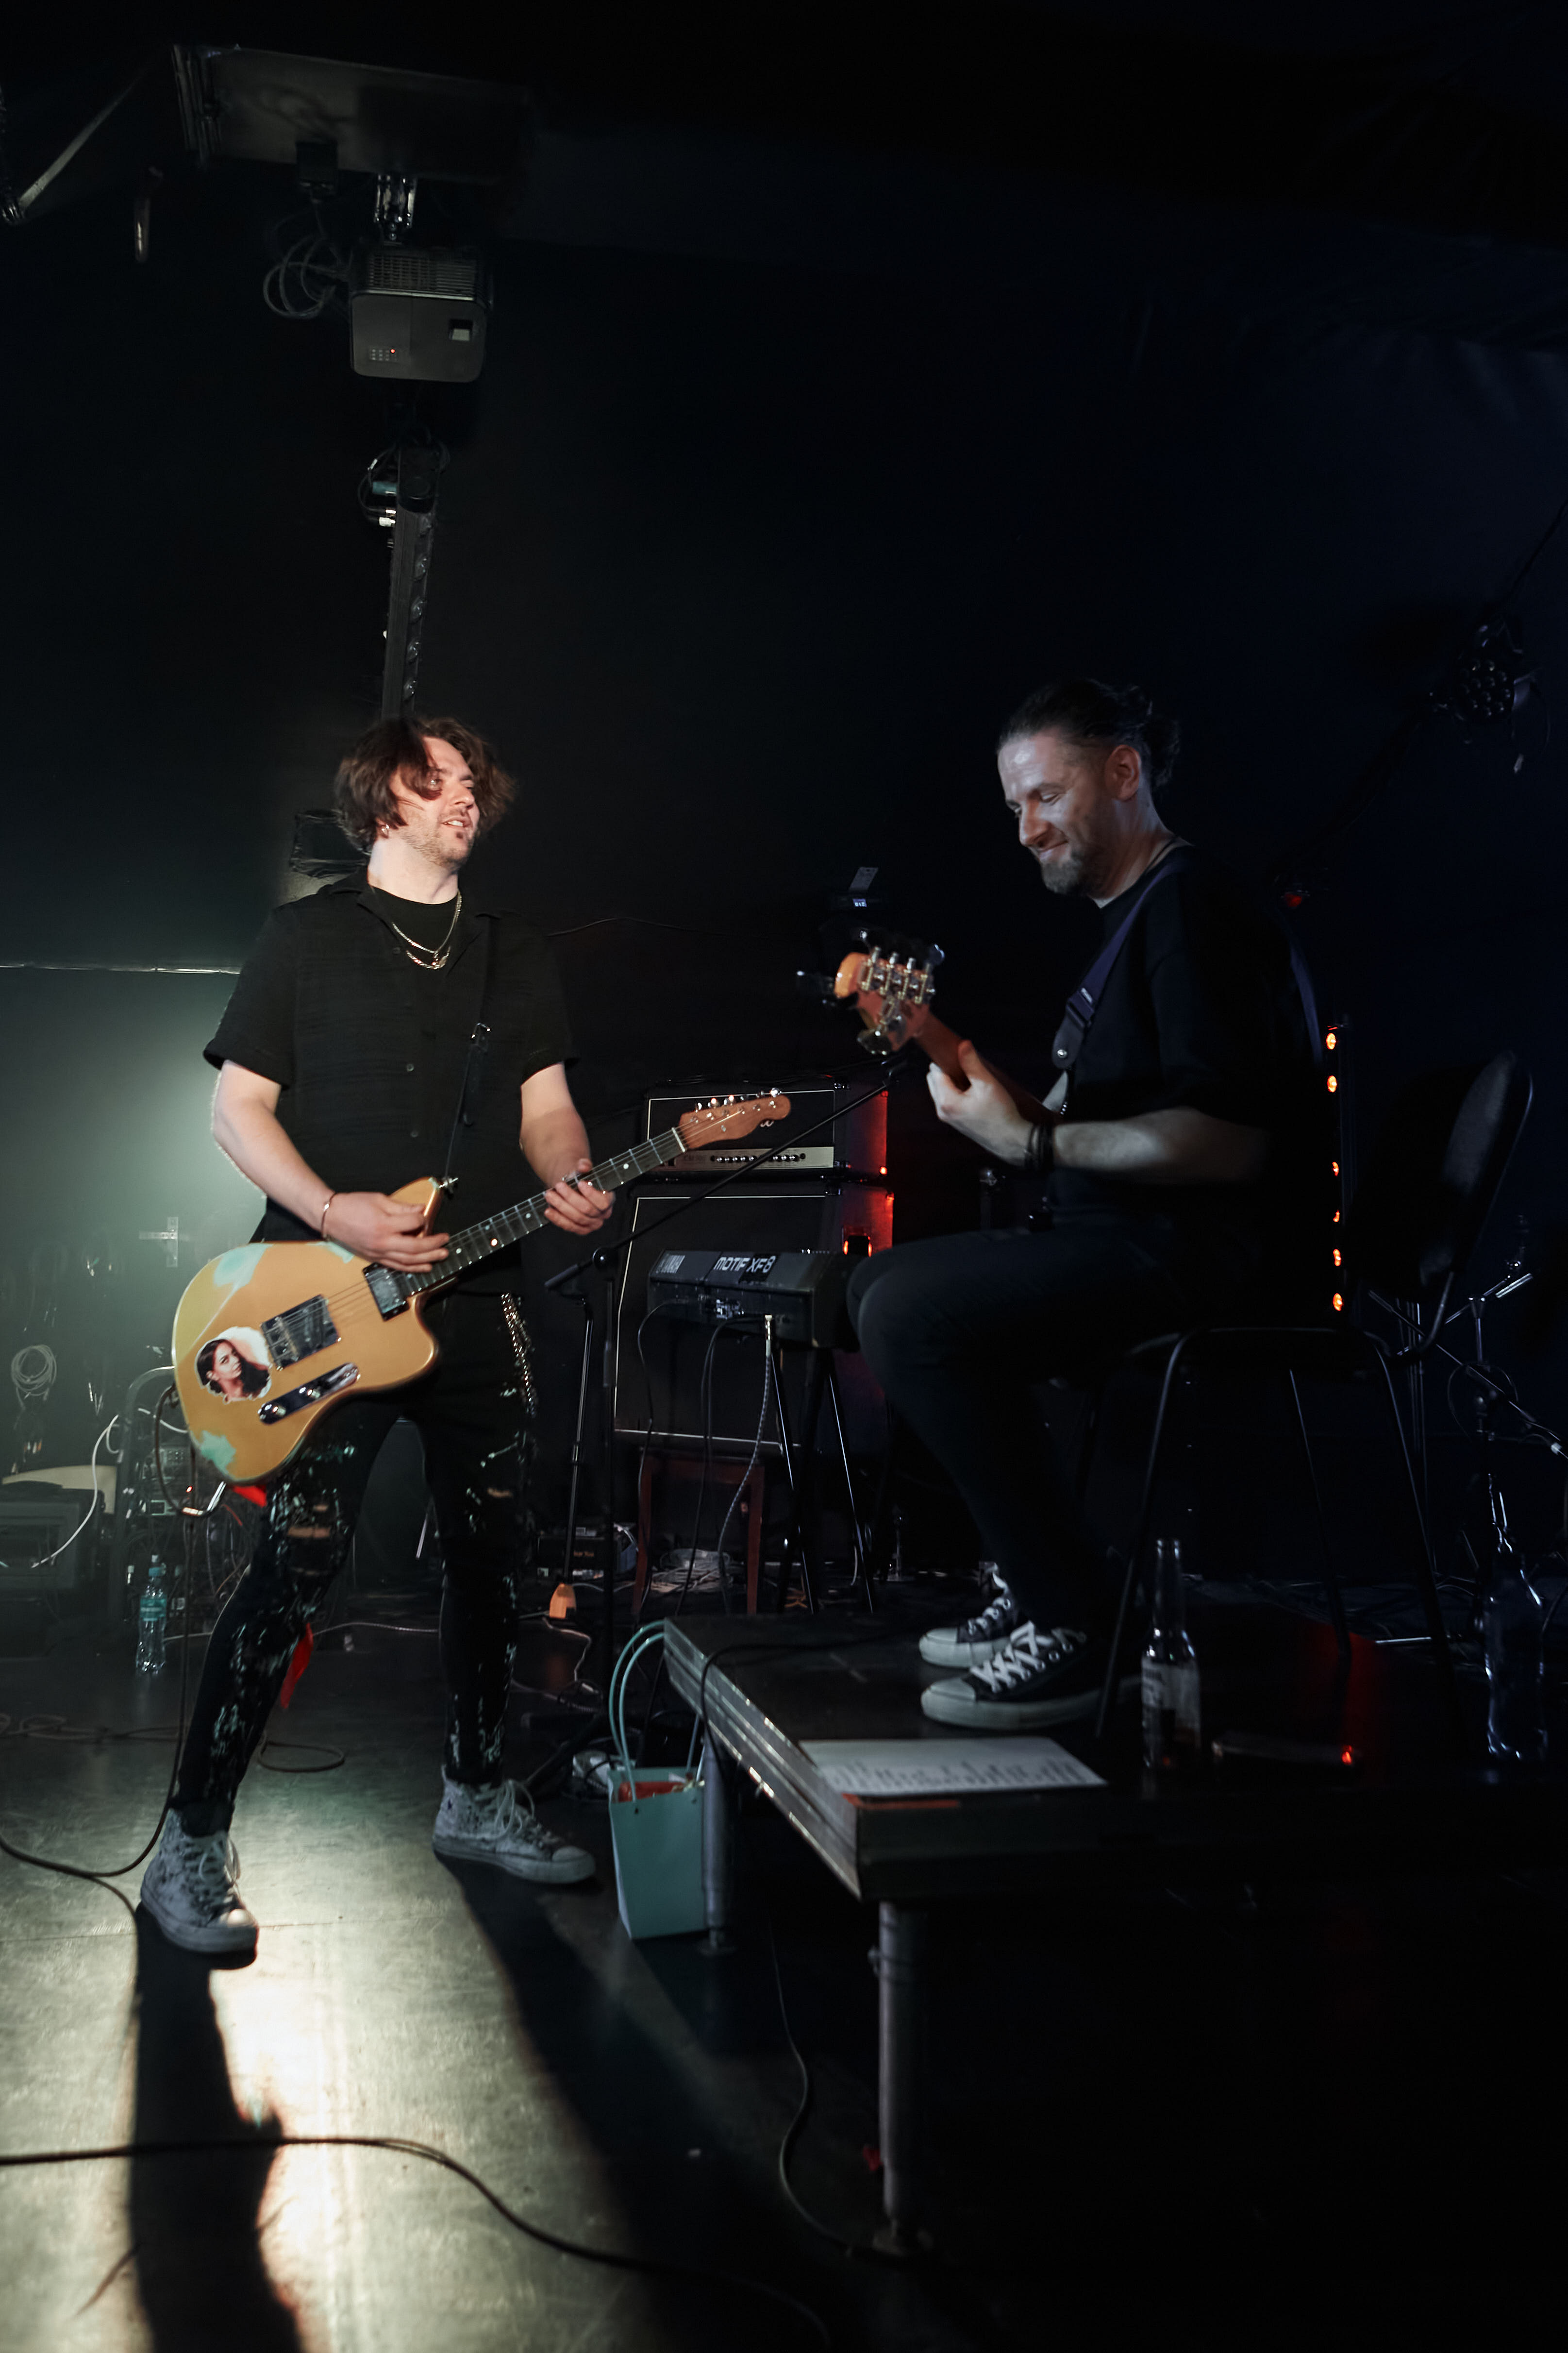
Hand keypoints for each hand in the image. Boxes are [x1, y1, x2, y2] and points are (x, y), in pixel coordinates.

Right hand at [322, 1191, 448, 1269]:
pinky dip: (412, 1268)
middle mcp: (383, 1242)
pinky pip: (397, 1266)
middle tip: (446, 1241)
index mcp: (384, 1224)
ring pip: (408, 1261)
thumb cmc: (352, 1205)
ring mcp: (379, 1253)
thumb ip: (402, 1207)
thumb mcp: (379, 1199)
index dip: (423, 1218)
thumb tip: (421, 1210)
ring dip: (427, 1260)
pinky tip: (424, 1267)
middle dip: (433, 1245)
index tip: (425, 1215)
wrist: (331, 1217)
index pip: (413, 1223)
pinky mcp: (375, 1258)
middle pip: (415, 1248)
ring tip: (441, 1256)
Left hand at [543, 1158, 614, 1234]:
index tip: (580, 1183)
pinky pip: (569, 1226)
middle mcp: (602, 1214)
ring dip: (561, 1206)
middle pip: (587, 1210)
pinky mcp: (579, 1229)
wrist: (570, 1187)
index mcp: (608, 1199)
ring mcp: (591, 1224)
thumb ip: (584, 1165)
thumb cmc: (579, 1179)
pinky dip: (557, 1218)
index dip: (591, 1194)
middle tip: (559, 1185)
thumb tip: (583, 1166)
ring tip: (549, 1195)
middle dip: (571, 1197)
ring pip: (576, 1218)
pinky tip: (549, 1210)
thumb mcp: (582, 1169)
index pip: (603, 1202)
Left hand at [927, 1040, 1036, 1165]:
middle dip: (948, 1070)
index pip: (936, 1071)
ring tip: (973, 1080)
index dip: (948, 1059)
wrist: (1010, 1139)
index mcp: (946, 1101)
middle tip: (968, 1067)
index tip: (960, 1054)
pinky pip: (948, 1099)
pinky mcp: (954, 1120)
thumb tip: (962, 1045)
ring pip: (940, 1089)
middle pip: (934, 1080)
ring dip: (952, 1080)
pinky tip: (972, 1090)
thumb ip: (971, 1063)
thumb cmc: (1000, 1114)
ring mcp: (947, 1117)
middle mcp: (941, 1110)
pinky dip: (955, 1091)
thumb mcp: (987, 1084)